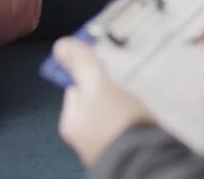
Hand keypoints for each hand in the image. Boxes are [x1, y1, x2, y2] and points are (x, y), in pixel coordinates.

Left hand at [53, 38, 153, 166]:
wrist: (143, 160)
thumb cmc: (115, 119)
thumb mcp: (97, 84)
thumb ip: (80, 63)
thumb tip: (59, 44)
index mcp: (68, 122)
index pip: (74, 90)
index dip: (90, 78)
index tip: (108, 76)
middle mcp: (79, 139)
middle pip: (91, 105)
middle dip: (105, 97)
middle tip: (124, 90)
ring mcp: (99, 148)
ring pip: (107, 119)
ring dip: (119, 112)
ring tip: (135, 106)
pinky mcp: (120, 155)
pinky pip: (122, 133)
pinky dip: (129, 126)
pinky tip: (141, 123)